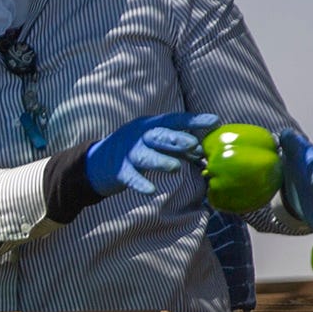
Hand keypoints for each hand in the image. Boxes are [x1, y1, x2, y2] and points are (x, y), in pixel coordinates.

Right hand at [85, 111, 216, 198]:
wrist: (98, 163)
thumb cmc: (135, 152)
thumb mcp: (156, 145)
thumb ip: (179, 149)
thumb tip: (204, 156)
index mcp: (151, 126)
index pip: (175, 120)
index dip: (194, 120)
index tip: (214, 121)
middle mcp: (140, 135)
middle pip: (160, 135)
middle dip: (177, 139)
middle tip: (194, 145)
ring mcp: (128, 153)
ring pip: (146, 155)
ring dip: (161, 161)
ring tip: (175, 168)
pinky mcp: (119, 171)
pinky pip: (131, 177)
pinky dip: (140, 183)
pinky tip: (150, 191)